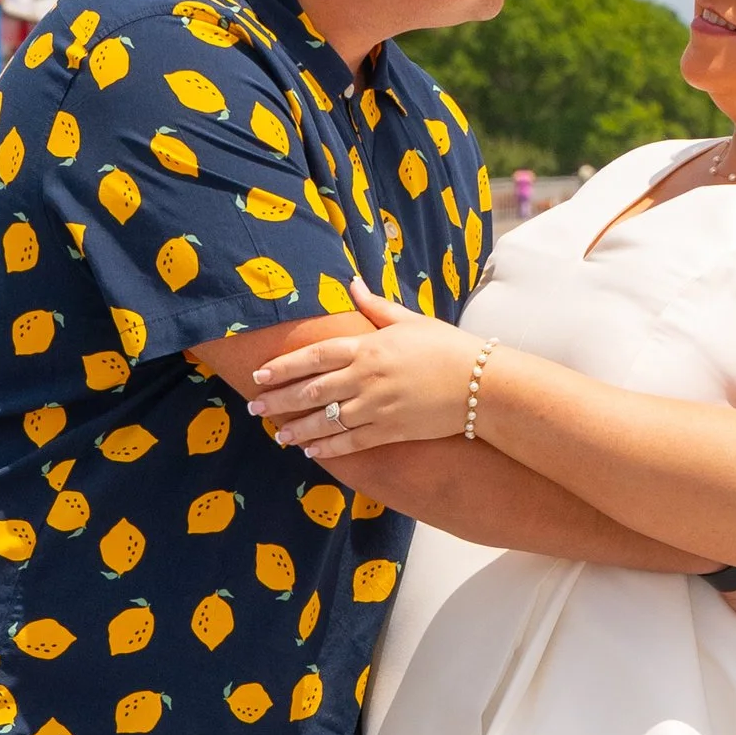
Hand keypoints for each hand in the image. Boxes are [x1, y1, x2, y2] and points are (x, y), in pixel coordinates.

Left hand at [249, 287, 477, 457]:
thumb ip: (376, 307)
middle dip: (280, 400)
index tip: (260, 375)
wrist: (481, 384)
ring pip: (327, 420)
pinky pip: (351, 442)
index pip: (315, 356)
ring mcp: (377, 407)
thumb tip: (352, 284)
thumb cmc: (447, 347)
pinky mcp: (391, 431)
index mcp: (368, 347)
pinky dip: (329, 447)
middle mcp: (366, 378)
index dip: (284, 367)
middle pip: (312, 391)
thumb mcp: (411, 320)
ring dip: (298, 428)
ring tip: (277, 435)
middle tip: (254, 408)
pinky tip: (310, 450)